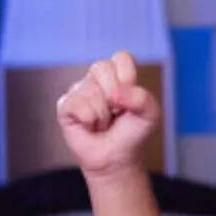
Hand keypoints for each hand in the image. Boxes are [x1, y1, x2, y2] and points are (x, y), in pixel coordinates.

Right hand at [55, 51, 161, 178]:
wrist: (117, 158)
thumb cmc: (133, 133)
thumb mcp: (150, 115)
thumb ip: (142, 98)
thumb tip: (115, 93)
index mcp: (118, 74)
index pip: (121, 57)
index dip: (128, 78)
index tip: (131, 99)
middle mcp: (96, 78)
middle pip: (101, 67)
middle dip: (115, 96)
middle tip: (116, 112)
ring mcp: (78, 90)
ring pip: (91, 90)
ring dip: (103, 114)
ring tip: (104, 123)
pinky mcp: (65, 106)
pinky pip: (77, 105)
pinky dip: (89, 120)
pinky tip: (90, 126)